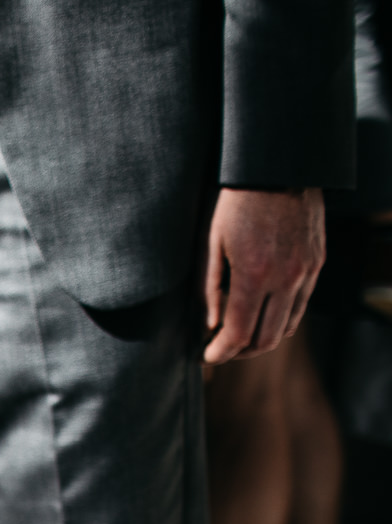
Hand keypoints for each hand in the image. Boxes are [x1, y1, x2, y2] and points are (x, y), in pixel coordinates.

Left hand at [202, 187, 325, 363]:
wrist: (278, 167)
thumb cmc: (234, 202)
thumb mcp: (209, 243)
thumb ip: (208, 288)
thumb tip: (209, 325)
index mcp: (256, 275)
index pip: (239, 333)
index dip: (220, 352)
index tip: (205, 356)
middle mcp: (288, 278)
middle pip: (267, 339)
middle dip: (240, 352)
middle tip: (220, 350)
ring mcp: (308, 270)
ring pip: (288, 325)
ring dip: (263, 337)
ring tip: (239, 334)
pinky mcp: (318, 261)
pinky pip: (302, 303)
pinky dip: (281, 317)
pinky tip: (262, 311)